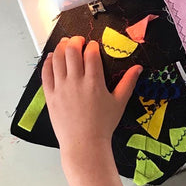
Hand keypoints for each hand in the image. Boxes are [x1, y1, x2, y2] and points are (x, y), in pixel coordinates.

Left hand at [42, 36, 142, 158]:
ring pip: (57, 59)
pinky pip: (46, 73)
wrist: (84, 144)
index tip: (93, 45)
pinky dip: (48, 62)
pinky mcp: (50, 96)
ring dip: (60, 47)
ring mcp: (61, 88)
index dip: (92, 46)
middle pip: (72, 51)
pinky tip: (51, 57)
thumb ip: (128, 83)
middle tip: (78, 40)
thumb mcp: (119, 103)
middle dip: (75, 41)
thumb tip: (138, 68)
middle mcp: (76, 82)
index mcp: (94, 83)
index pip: (91, 54)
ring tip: (65, 43)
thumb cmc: (103, 125)